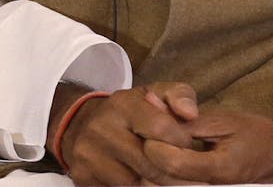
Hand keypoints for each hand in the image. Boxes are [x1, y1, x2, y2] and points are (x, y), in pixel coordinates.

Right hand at [56, 83, 199, 185]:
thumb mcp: (153, 94)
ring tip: (169, 179)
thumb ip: (178, 96)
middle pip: (152, 165)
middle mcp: (101, 129)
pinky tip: (147, 182)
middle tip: (190, 176)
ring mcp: (89, 156)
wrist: (81, 126)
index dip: (182, 142)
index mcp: (121, 105)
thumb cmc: (129, 113)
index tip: (188, 146)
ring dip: (159, 185)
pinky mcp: (83, 177)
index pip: (161, 128)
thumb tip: (191, 113)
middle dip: (176, 173)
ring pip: (139, 185)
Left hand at [141, 109, 272, 184]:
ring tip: (158, 147)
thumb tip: (151, 104)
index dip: (154, 146)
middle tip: (149, 138)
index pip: (172, 164)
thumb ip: (184, 120)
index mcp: (220, 168)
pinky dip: (168, 176)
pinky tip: (167, 160)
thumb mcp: (221, 121)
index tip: (150, 129)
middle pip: (166, 181)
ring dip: (157, 169)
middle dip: (151, 158)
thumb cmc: (254, 134)